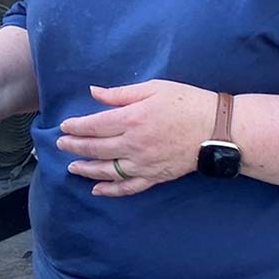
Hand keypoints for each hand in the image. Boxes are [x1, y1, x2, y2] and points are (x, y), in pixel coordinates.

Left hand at [57, 80, 217, 195]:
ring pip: (107, 170)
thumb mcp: (153, 88)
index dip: (75, 127)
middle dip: (74, 147)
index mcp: (131, 119)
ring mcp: (143, 163)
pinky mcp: (155, 176)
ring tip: (72, 166)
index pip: (94, 125)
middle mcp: (133, 144)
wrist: (217, 128)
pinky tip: (96, 190)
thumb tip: (94, 92)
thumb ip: (120, 93)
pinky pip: (128, 187)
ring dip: (86, 169)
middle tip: (60, 145)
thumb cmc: (186, 102)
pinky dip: (111, 190)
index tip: (64, 126)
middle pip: (95, 148)